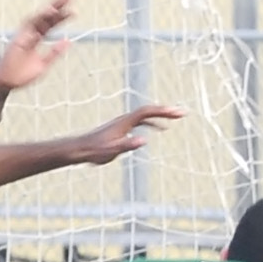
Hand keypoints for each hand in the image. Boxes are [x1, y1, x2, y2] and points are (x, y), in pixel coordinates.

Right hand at [0, 0, 73, 90]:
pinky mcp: (18, 37)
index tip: (73, 12)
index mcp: (36, 39)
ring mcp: (24, 34)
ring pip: (38, 17)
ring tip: (62, 0)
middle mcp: (30, 33)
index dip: (61, 18)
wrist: (6, 81)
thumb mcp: (43, 64)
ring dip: (49, 8)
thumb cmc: (22, 75)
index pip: (50, 25)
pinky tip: (50, 11)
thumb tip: (68, 41)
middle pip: (45, 18)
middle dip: (56, 7)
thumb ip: (54, 52)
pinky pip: (29, 24)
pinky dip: (40, 17)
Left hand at [72, 103, 186, 164]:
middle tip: (183, 113)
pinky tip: (160, 129)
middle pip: (150, 110)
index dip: (164, 111)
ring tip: (176, 118)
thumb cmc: (95, 151)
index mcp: (126, 122)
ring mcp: (123, 123)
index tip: (179, 113)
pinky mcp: (121, 128)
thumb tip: (144, 141)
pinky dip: (153, 123)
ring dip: (162, 115)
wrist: (79, 149)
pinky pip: (142, 121)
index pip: (149, 111)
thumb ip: (128, 144)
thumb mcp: (112, 150)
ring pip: (146, 115)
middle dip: (167, 110)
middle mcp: (125, 119)